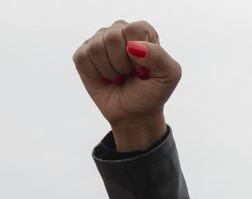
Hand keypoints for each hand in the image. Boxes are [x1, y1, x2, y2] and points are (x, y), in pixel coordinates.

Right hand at [73, 20, 181, 150]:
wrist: (134, 114)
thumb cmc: (152, 92)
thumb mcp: (169, 76)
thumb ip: (159, 56)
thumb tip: (132, 46)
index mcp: (142, 31)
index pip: (134, 30)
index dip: (138, 55)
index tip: (143, 70)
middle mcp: (119, 30)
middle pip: (112, 37)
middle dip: (122, 64)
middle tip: (129, 74)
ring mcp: (99, 41)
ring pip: (96, 48)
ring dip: (109, 71)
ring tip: (118, 77)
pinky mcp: (83, 54)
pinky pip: (83, 58)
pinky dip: (95, 74)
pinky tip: (104, 78)